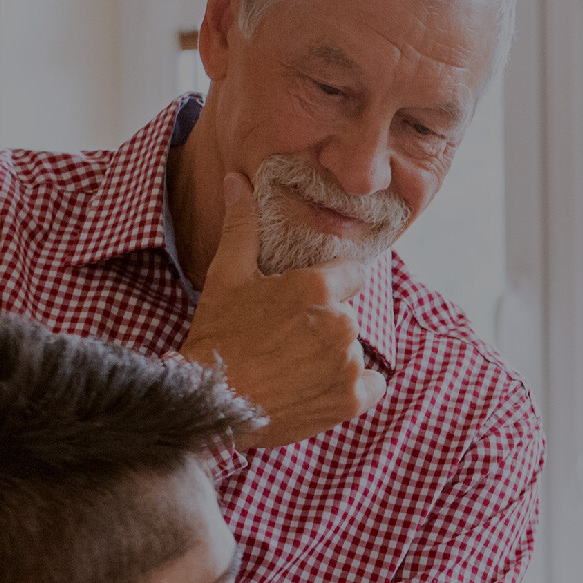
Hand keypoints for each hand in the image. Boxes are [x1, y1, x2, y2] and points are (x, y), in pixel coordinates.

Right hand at [181, 172, 387, 447]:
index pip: (350, 274)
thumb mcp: (226, 274)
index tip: (300, 302)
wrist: (211, 403)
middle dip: (323, 323)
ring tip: (291, 366)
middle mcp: (342, 323)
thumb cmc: (217, 335)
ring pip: (353, 350)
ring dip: (332, 356)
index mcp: (318, 287)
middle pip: (347, 314)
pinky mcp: (351, 400)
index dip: (327, 285)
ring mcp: (348, 364)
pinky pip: (372, 385)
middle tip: (285, 339)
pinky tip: (318, 387)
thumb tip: (237, 179)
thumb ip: (243, 226)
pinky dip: (351, 388)